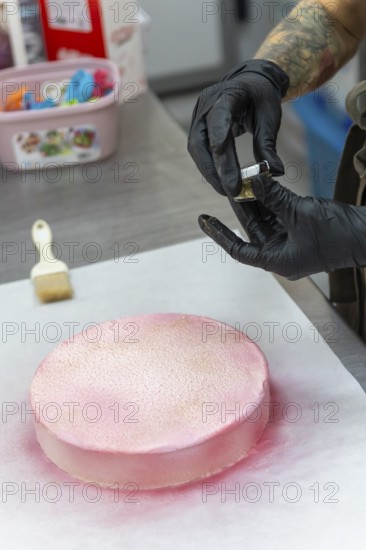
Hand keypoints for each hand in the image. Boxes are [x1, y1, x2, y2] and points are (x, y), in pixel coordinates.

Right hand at [187, 59, 288, 196]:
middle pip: (202, 141)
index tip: (228, 173)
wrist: (251, 82)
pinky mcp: (198, 128)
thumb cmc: (262, 97)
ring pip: (196, 149)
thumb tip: (274, 172)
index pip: (219, 120)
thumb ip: (267, 144)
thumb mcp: (270, 116)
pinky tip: (220, 181)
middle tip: (229, 191)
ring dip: (209, 172)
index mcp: (226, 94)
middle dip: (214, 169)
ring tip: (225, 190)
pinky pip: (199, 151)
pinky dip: (209, 167)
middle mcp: (206, 105)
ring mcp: (198, 117)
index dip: (221, 147)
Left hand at [199, 176, 365, 280]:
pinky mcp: (301, 233)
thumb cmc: (336, 232)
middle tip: (231, 187)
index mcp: (277, 260)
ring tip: (246, 182)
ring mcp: (291, 244)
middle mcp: (281, 255)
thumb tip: (253, 180)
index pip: (239, 249)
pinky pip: (280, 217)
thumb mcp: (298, 212)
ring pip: (266, 222)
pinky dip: (272, 203)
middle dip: (242, 208)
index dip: (219, 234)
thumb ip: (273, 197)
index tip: (204, 220)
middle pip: (253, 231)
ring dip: (257, 203)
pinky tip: (264, 186)